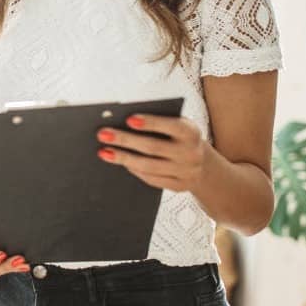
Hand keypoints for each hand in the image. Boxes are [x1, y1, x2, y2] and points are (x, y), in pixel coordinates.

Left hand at [96, 113, 210, 191]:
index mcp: (191, 132)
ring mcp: (187, 172)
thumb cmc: (178, 135)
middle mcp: (192, 153)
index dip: (150, 122)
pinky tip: (121, 162)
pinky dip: (134, 170)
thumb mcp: (176, 123)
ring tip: (103, 152)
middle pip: (153, 147)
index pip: (170, 126)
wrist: (202, 161)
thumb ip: (156, 121)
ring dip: (123, 158)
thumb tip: (120, 120)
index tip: (128, 119)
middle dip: (125, 140)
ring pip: (149, 166)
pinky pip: (152, 179)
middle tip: (102, 134)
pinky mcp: (180, 186)